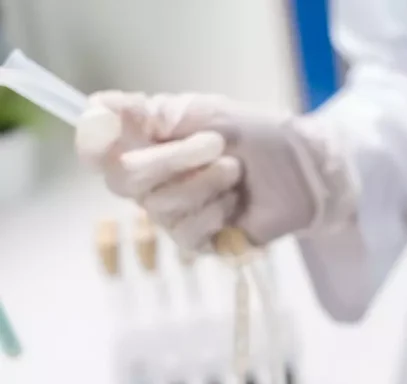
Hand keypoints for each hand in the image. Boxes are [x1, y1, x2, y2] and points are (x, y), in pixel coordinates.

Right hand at [75, 92, 355, 251]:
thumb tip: (100, 109)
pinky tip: (235, 203)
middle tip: (218, 146)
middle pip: (123, 179)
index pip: (95, 146)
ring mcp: (171, 212)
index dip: (92, 140)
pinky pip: (186, 234)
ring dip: (205, 183)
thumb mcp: (210, 114)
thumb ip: (158, 114)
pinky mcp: (197, 241)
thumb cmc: (257, 137)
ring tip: (236, 171)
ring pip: (160, 207)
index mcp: (144, 141)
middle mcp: (149, 179)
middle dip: (174, 160)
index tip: (105, 127)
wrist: (304, 171)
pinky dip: (215, 213)